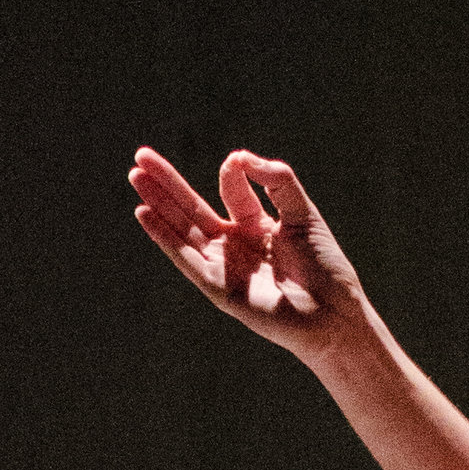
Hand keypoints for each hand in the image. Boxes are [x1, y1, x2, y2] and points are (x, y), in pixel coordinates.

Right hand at [129, 149, 367, 364]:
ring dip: (158, 203)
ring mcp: (224, 267)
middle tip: (140, 156)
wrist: (333, 312)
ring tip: (135, 176)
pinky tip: (145, 215)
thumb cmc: (325, 267)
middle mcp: (235, 245)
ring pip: (183, 229)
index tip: (239, 162)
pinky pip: (185, 259)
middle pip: (193, 208)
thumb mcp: (302, 212)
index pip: (231, 189)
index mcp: (257, 225)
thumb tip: (239, 156)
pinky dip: (164, 237)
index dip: (233, 170)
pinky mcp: (219, 289)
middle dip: (167, 183)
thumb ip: (277, 180)